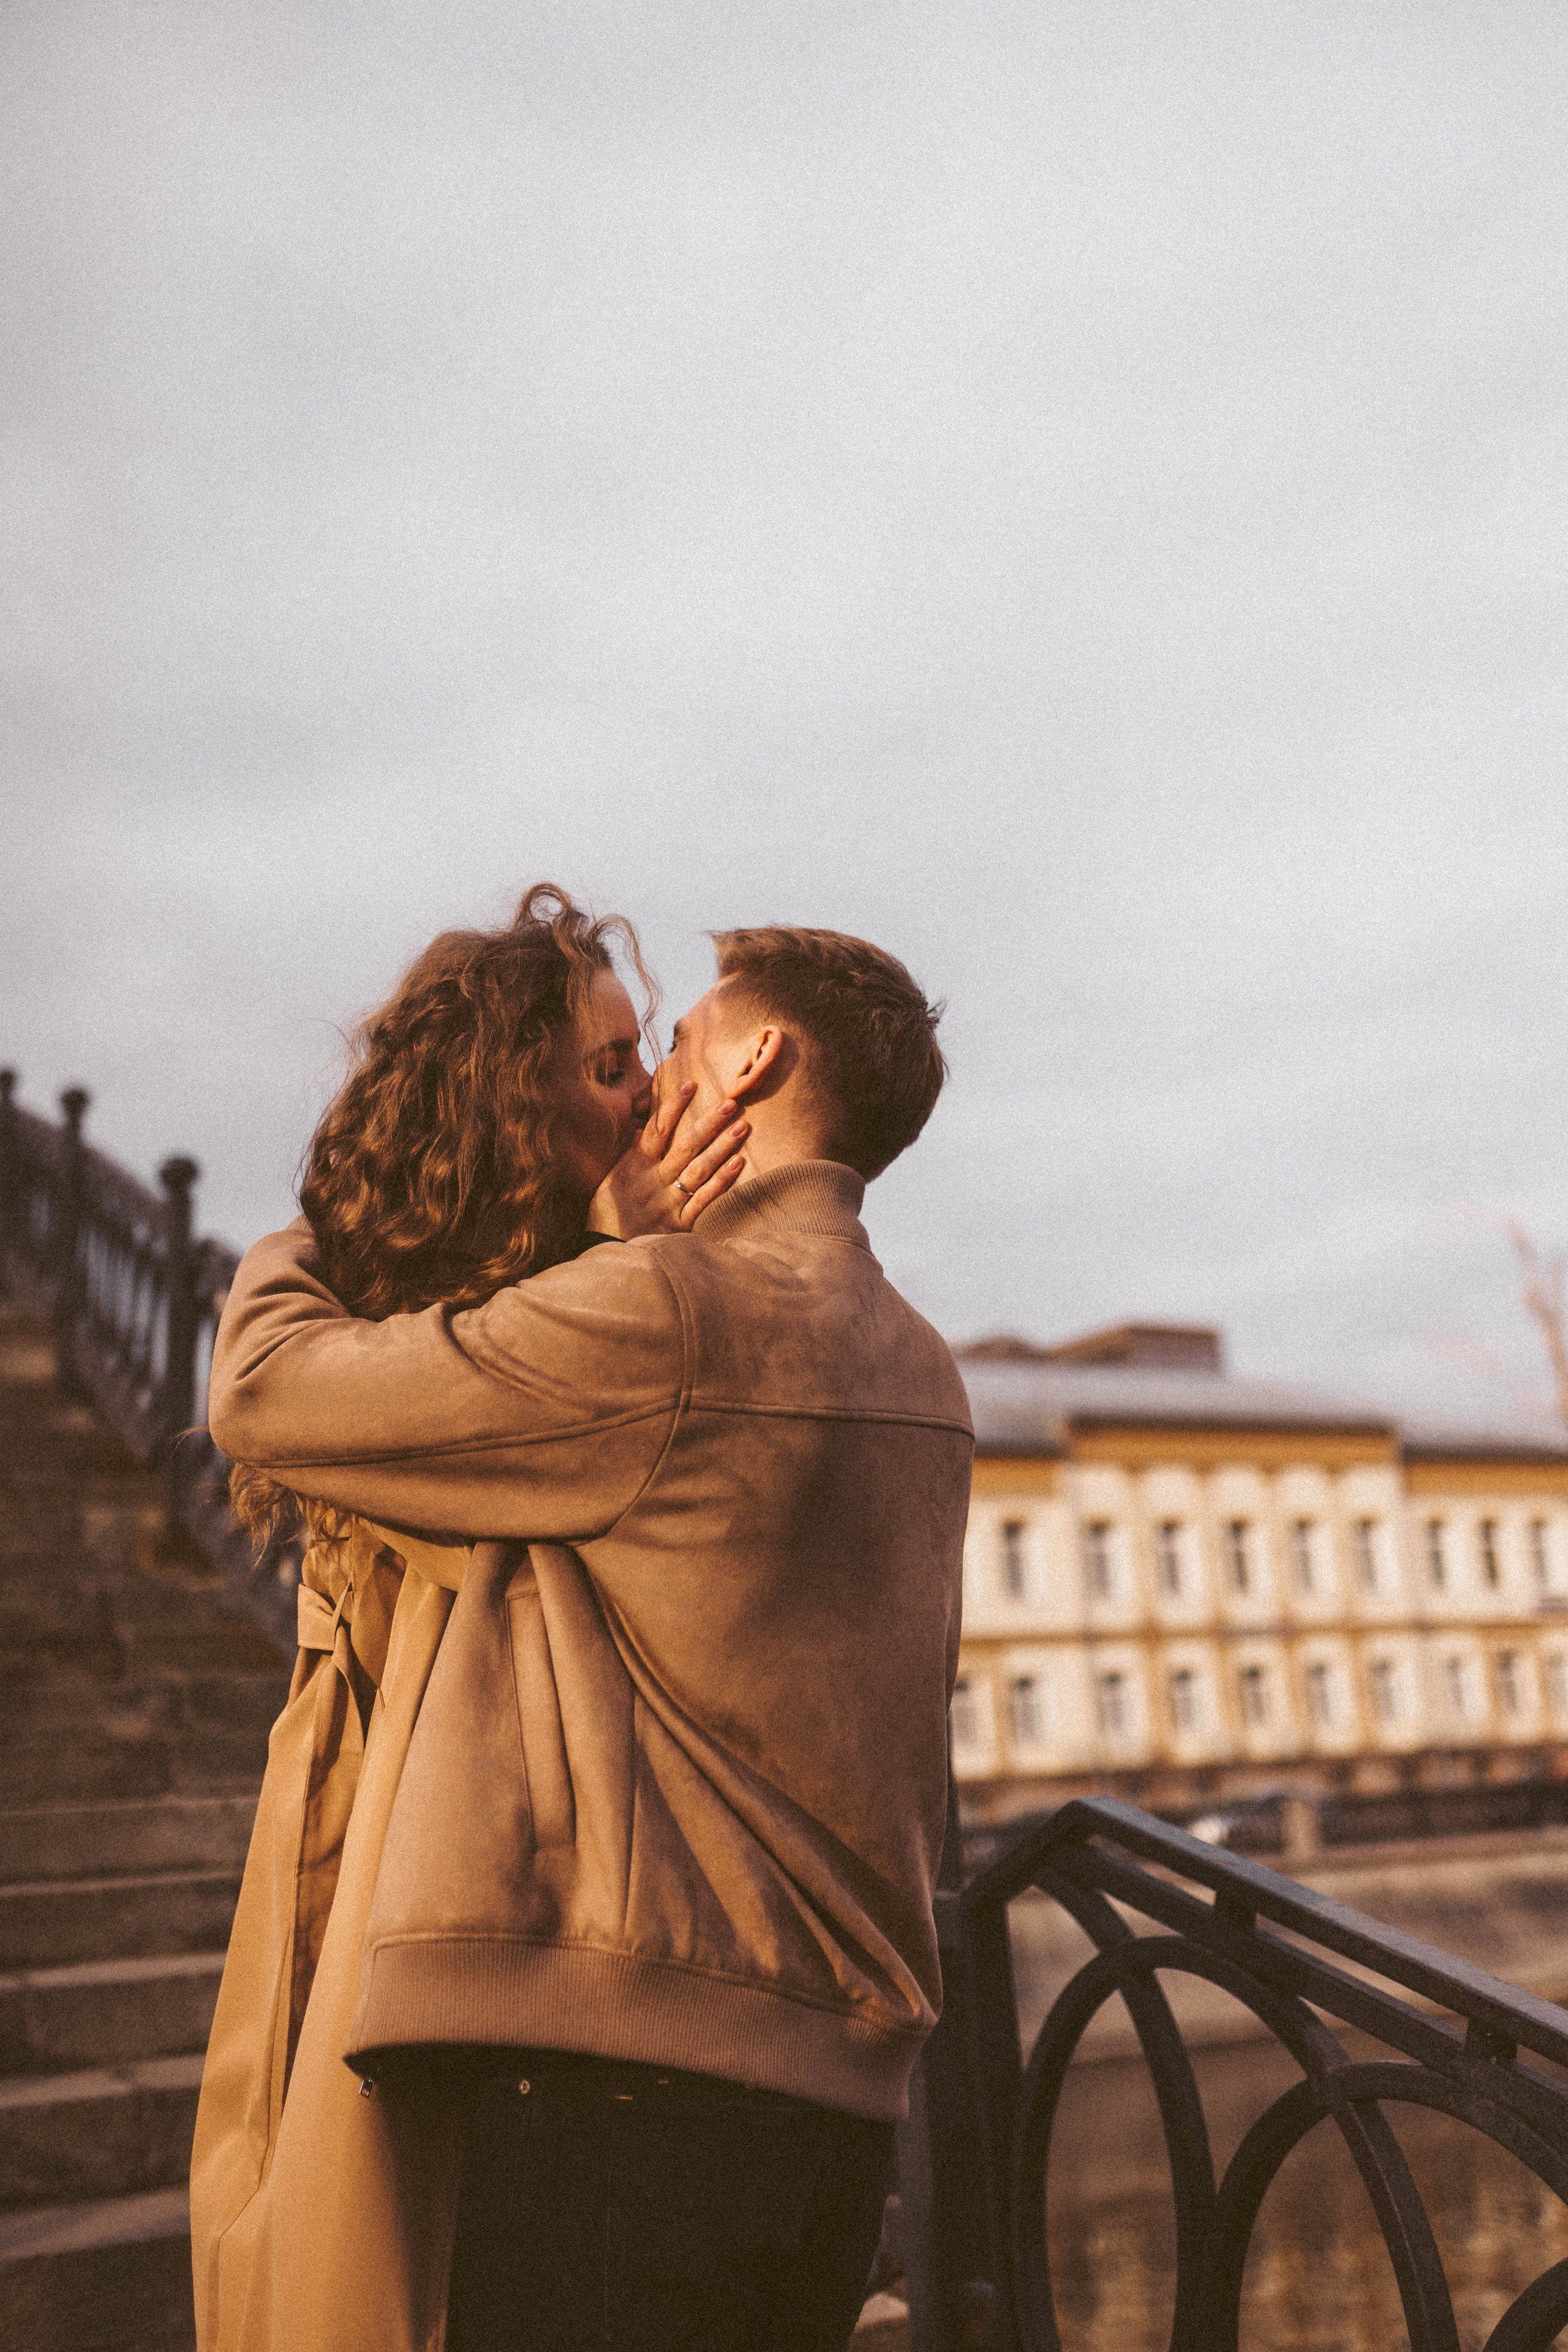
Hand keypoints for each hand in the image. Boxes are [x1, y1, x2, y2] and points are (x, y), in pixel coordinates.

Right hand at [586, 1084, 748, 1238]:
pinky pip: (705, 1198)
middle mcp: (653, 1180)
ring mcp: (668, 1201)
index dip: (673, 1106)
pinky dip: (722, 1180)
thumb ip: (629, 1155)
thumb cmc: (608, 1212)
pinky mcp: (679, 1223)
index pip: (656, 1129)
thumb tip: (641, 1130)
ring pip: (699, 1169)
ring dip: (722, 1146)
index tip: (691, 1084)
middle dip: (709, 1123)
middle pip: (685, 1146)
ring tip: (743, 1125)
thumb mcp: (611, 1180)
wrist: (606, 1252)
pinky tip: (739, 1162)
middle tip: (731, 1102)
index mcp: (634, 1166)